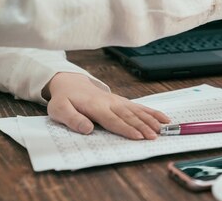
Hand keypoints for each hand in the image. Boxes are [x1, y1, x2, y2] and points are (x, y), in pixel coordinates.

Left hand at [42, 73, 169, 139]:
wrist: (70, 83)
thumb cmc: (64, 99)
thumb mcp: (58, 110)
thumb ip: (72, 119)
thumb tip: (87, 129)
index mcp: (95, 106)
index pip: (113, 119)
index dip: (126, 129)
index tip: (138, 136)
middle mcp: (110, 102)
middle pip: (129, 116)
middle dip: (143, 126)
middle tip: (154, 136)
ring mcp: (118, 101)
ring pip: (137, 111)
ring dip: (150, 120)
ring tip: (162, 129)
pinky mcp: (122, 101)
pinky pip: (139, 107)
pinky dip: (152, 112)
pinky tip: (163, 118)